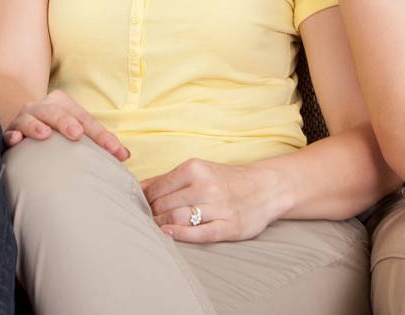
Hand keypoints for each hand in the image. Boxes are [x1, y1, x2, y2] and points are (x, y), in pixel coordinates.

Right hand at [3, 90, 128, 161]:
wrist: (20, 120)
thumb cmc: (55, 130)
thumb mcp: (74, 128)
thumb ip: (97, 140)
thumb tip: (125, 155)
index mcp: (63, 104)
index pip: (86, 120)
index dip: (103, 137)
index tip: (118, 154)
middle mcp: (43, 107)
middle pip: (56, 112)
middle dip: (66, 122)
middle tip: (76, 134)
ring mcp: (25, 117)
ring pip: (30, 118)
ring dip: (37, 125)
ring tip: (45, 134)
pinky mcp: (10, 131)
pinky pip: (9, 132)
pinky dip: (12, 135)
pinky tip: (16, 141)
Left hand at [142, 158, 291, 242]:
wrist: (266, 188)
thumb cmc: (225, 180)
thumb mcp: (198, 170)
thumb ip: (168, 179)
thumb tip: (139, 188)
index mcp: (195, 169)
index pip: (157, 188)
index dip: (144, 200)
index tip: (140, 206)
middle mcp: (206, 187)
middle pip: (164, 205)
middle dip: (151, 214)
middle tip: (145, 220)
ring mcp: (219, 208)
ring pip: (178, 218)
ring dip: (161, 225)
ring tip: (155, 228)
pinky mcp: (230, 227)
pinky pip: (200, 234)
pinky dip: (180, 235)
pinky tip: (168, 234)